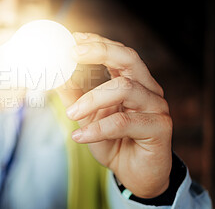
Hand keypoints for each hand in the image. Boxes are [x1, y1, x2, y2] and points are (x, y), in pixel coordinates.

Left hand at [56, 33, 171, 197]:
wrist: (135, 175)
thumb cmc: (114, 142)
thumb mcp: (88, 118)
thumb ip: (75, 97)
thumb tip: (55, 78)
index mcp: (133, 82)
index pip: (118, 53)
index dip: (97, 43)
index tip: (73, 39)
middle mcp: (148, 89)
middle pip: (129, 58)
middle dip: (99, 51)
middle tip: (72, 54)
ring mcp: (156, 107)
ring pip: (124, 88)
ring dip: (91, 98)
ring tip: (71, 113)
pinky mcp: (159, 128)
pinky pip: (124, 122)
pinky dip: (97, 128)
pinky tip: (79, 135)